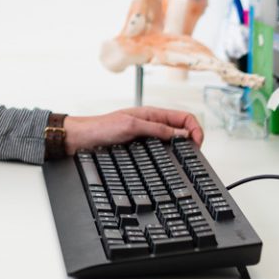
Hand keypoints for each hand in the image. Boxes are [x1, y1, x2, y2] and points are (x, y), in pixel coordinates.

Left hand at [65, 106, 202, 153]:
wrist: (80, 139)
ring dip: (180, 149)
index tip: (198, 144)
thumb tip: (182, 133)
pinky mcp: (139, 148)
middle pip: (181, 130)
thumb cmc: (101, 128)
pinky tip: (167, 165)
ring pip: (172, 142)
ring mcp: (146, 137)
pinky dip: (168, 156)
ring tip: (184, 161)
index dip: (195, 128)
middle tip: (194, 155)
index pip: (184, 117)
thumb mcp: (132, 126)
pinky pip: (160, 151)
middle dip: (192, 140)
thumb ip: (157, 129)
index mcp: (153, 113)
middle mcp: (151, 124)